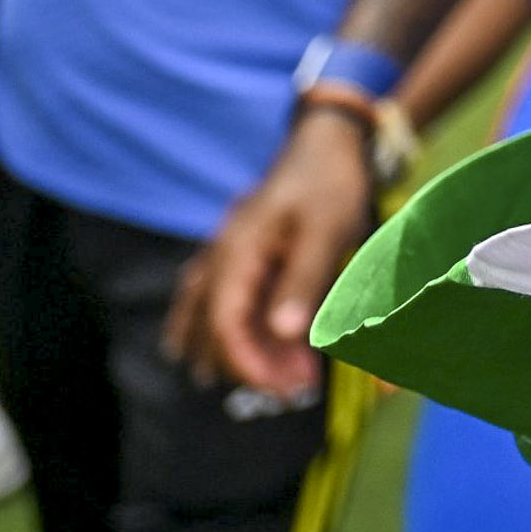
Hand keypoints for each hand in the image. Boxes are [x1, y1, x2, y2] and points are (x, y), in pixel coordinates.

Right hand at [166, 114, 378, 398]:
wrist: (326, 142)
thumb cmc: (328, 185)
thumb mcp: (326, 232)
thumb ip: (304, 281)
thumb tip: (283, 335)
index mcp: (237, 254)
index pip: (225, 326)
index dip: (250, 364)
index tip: (287, 388)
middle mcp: (219, 259)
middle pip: (214, 331)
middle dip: (253, 366)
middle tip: (300, 387)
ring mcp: (221, 257)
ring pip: (207, 320)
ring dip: (237, 354)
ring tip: (280, 380)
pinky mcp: (233, 257)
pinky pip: (205, 303)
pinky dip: (210, 333)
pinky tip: (201, 359)